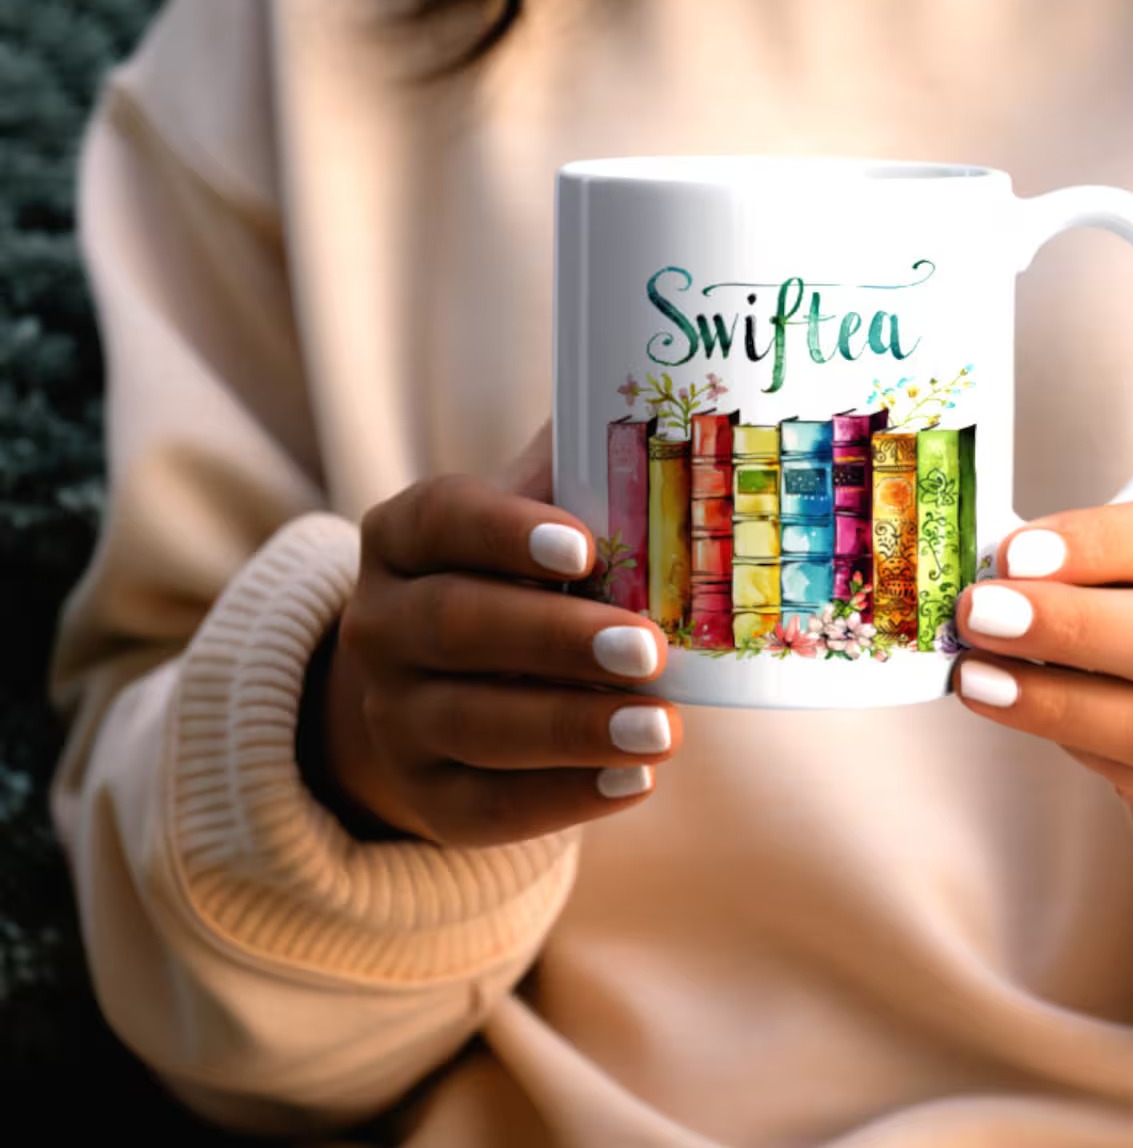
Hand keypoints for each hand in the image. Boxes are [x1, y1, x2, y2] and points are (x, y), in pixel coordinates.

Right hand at [302, 426, 678, 846]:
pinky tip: (633, 783)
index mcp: (404, 536)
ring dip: (573, 727)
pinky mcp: (423, 794)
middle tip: (650, 649)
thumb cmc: (519, 576)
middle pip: (458, 625)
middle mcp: (379, 623)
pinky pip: (485, 806)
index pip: (442, 520)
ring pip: (473, 722)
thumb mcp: (532, 512)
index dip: (508, 532)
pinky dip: (561, 798)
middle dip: (557, 640)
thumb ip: (582, 463)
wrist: (435, 687)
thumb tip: (684, 397)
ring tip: (664, 729)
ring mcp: (392, 714)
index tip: (587, 548)